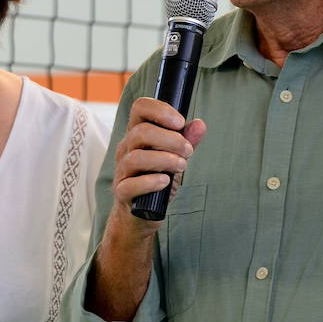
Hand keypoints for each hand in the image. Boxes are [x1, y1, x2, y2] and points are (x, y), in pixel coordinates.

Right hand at [108, 97, 206, 222]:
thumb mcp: (174, 157)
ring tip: (182, 166)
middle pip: (140, 132)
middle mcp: (126, 149)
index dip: (160, 110)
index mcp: (137, 135)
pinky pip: (130, 185)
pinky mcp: (122, 192)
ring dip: (164, 160)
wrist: (143, 213)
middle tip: (188, 151)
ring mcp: (122, 171)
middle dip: (170, 139)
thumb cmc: (157, 180)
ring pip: (136, 158)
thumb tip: (200, 124)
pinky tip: (165, 182)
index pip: (140, 108)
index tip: (180, 122)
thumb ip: (186, 141)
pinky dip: (150, 182)